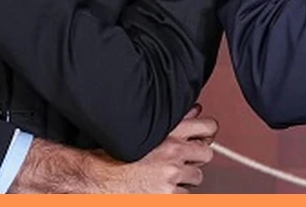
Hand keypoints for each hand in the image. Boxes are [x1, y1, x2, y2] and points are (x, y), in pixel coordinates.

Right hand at [10, 106, 218, 193]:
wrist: (96, 178)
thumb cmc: (113, 154)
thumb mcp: (143, 129)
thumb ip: (173, 120)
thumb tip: (195, 110)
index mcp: (168, 132)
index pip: (208, 127)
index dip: (208, 133)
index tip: (204, 137)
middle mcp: (173, 152)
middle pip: (207, 154)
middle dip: (197, 159)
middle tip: (183, 161)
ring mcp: (172, 175)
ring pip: (196, 177)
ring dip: (185, 178)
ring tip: (166, 176)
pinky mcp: (169, 195)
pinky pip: (185, 195)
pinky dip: (175, 194)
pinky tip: (160, 189)